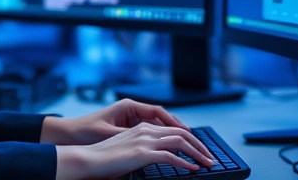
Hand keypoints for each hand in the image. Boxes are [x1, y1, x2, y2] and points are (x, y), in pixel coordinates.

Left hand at [42, 98, 189, 144]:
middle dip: (179, 130)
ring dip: (172, 136)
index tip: (187, 133)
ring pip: (158, 126)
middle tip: (194, 142)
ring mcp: (131, 119)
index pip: (158, 112)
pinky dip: (161, 140)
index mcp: (129, 106)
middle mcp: (132, 110)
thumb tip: (150, 141)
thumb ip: (130, 136)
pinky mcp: (128, 129)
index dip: (175, 122)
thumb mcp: (109, 133)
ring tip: (188, 147)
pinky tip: (170, 149)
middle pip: (162, 119)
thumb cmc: (85, 131)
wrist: (69, 134)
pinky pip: (150, 133)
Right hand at [55, 122, 216, 179]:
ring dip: (198, 153)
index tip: (199, 149)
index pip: (172, 129)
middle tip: (210, 157)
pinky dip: (185, 163)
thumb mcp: (126, 150)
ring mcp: (144, 141)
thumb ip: (142, 150)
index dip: (189, 138)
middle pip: (181, 133)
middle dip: (199, 145)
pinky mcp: (142, 153)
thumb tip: (157, 158)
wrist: (86, 159)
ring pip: (180, 142)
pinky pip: (171, 156)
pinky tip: (193, 169)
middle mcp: (145, 130)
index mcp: (140, 127)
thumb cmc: (102, 158)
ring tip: (208, 163)